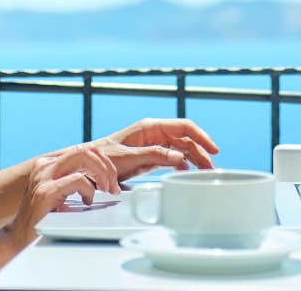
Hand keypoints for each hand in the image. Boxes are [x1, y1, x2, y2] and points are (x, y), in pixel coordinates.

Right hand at [4, 143, 119, 248]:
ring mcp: (44, 176)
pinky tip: (87, 201)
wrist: (18, 238)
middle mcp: (45, 165)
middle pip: (86, 149)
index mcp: (49, 164)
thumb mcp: (61, 193)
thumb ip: (75, 181)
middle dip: (107, 166)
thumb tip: (104, 177)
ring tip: (106, 190)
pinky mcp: (45, 191)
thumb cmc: (43, 219)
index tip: (112, 181)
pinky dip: (90, 190)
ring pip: (83, 156)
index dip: (104, 162)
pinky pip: (78, 179)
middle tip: (113, 186)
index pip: (83, 149)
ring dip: (102, 173)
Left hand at [94, 118, 219, 180]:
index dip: (201, 137)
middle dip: (200, 152)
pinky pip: (172, 158)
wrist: (87, 166)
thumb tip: (180, 157)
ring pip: (181, 149)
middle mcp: (154, 134)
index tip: (213, 150)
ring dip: (194, 159)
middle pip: (185, 139)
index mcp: (150, 127)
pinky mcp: (150, 156)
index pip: (184, 127)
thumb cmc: (103, 159)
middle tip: (211, 169)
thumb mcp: (129, 157)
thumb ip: (155, 155)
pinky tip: (187, 172)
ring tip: (204, 173)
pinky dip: (182, 164)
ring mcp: (153, 144)